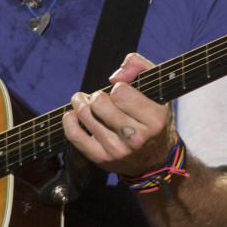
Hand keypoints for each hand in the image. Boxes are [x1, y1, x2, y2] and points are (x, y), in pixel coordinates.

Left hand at [62, 52, 174, 177]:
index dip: (118, 87)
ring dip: (81, 103)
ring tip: (84, 101)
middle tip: (99, 97)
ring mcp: (118, 151)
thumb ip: (139, 67)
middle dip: (96, 95)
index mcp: (155, 120)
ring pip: (85, 115)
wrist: (154, 159)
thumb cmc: (152, 117)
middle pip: (99, 103)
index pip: (120, 92)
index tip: (122, 92)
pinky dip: (69, 120)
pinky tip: (73, 114)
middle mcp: (137, 138)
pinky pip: (74, 135)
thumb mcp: (156, 89)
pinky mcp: (101, 159)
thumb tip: (115, 76)